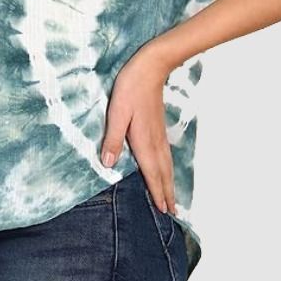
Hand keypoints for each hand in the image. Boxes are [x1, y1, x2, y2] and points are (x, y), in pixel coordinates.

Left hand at [100, 43, 175, 213]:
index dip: (156, 191)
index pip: (151, 172)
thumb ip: (113, 139)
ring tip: (173, 198)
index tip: (164, 210)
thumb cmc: (131, 88)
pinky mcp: (159, 126)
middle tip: (173, 213)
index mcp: (144, 140)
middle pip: (163, 172)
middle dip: (167, 193)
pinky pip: (166, 154)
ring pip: (166, 164)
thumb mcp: (116, 112)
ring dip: (170, 182)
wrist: (150, 68)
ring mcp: (159, 133)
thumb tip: (108, 164)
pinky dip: (168, 168)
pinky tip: (166, 168)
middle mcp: (154, 140)